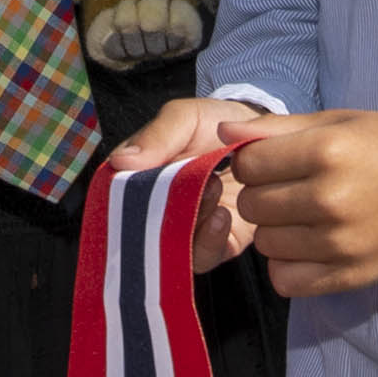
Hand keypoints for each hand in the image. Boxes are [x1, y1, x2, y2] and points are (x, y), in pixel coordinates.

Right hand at [106, 96, 264, 269]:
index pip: (114, 193)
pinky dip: (208, 242)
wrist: (262, 139)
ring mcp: (181, 229)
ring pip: (168, 248)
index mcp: (136, 174)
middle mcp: (153, 207)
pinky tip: (223, 215)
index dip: (127, 193)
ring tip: (214, 190)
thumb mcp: (185, 117)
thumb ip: (157, 136)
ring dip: (190, 224)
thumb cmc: (215, 123)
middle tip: (198, 180)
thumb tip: (120, 161)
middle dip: (165, 209)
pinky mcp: (210, 246)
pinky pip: (199, 259)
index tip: (152, 179)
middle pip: (140, 227)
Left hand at [223, 109, 377, 297]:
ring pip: (265, 244)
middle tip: (290, 191)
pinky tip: (307, 248)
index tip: (273, 164)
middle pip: (251, 206)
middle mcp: (329, 199)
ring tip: (303, 218)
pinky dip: (288, 267)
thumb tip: (222, 134)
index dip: (252, 163)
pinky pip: (286, 281)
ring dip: (275, 231)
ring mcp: (339, 243)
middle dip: (262, 196)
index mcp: (327, 152)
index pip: (248, 165)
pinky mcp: (349, 277)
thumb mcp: (339, 122)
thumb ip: (277, 128)